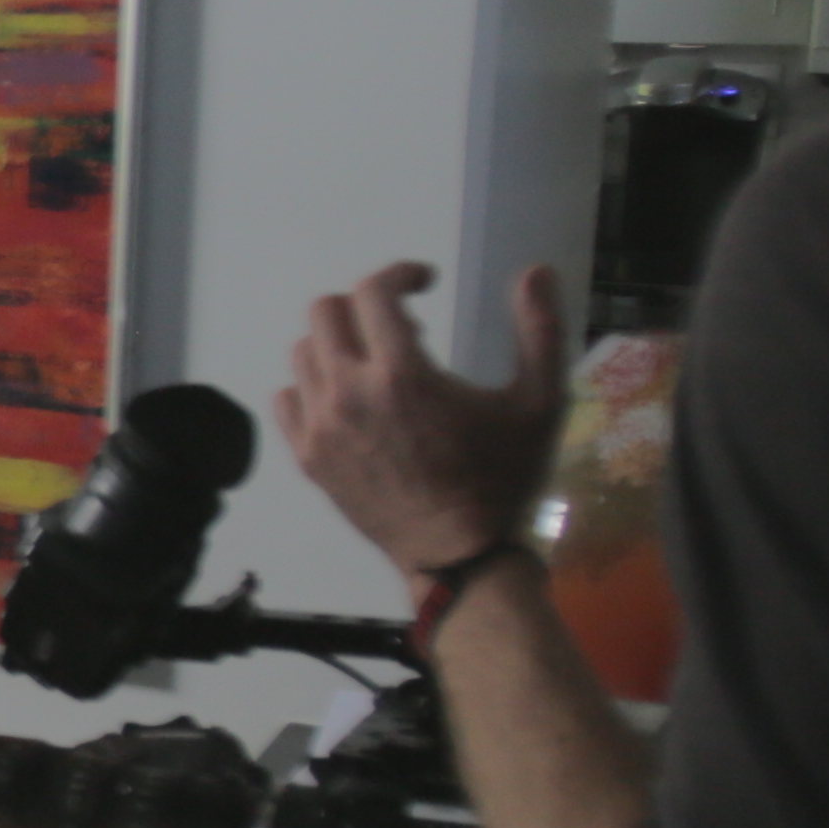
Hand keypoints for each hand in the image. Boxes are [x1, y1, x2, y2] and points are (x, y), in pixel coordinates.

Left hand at [275, 258, 567, 581]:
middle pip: (327, 312)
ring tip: (378, 366)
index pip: (372, 290)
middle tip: (402, 329)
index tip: (425, 284)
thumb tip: (536, 271)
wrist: (459, 555)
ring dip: (340, 345)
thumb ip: (541, 331)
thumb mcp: (540, 404)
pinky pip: (288, 398)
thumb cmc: (502, 478)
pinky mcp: (308, 459)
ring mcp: (321, 428)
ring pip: (305, 353)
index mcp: (401, 374)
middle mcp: (349, 394)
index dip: (400, 274)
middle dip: (365, 307)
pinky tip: (348, 400)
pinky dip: (312, 387)